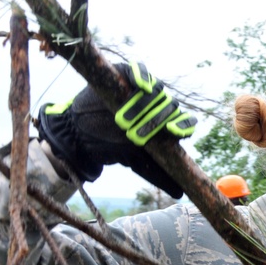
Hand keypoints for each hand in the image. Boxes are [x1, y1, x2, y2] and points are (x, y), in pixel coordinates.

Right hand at [36, 60, 196, 196]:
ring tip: (128, 117)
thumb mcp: (136, 161)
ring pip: (157, 90)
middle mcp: (158, 106)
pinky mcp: (124, 74)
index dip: (184, 126)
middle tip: (139, 132)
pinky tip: (141, 85)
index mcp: (165, 124)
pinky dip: (141, 76)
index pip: (184, 122)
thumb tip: (180, 193)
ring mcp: (142, 89)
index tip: (174, 132)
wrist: (81, 133)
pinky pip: (138, 70)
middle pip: (171, 107)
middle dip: (158, 119)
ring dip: (147, 103)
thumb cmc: (113, 147)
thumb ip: (159, 174)